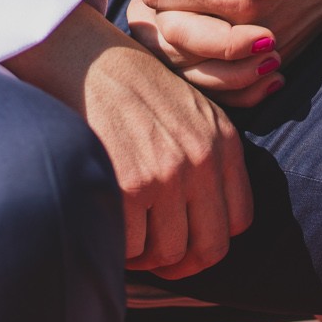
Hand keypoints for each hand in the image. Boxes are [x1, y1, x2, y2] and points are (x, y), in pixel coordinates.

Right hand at [2, 4, 251, 278]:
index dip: (210, 241)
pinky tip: (105, 222)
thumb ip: (205, 158)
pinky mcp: (127, 186)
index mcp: (222, 141)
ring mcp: (166, 174)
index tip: (184, 242)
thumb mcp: (188, 112)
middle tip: (153, 258)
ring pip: (166, 253)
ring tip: (123, 230)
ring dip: (143, 253)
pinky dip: (117, 245)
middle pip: (209, 249)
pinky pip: (130, 246)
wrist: (82, 58)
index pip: (239, 220)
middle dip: (181, 264)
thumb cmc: (127, 87)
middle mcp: (201, 159)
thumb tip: (201, 225)